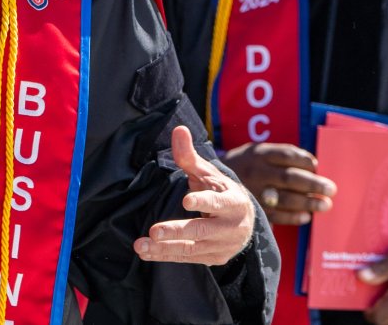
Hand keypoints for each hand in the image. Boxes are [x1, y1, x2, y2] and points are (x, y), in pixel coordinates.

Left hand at [135, 125, 256, 265]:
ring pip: (191, 248)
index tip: (186, 200)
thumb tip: (178, 129)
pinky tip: (146, 252)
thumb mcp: (209, 174)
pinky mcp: (213, 259)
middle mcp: (230, 226)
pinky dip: (165, 255)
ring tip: (141, 245)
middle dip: (177, 231)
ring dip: (164, 248)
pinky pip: (186, 258)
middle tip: (154, 231)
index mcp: (233, 202)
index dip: (203, 201)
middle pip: (202, 230)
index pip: (218, 201)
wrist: (245, 222)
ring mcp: (222, 245)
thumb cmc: (221, 192)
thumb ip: (190, 156)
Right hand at [222, 141, 335, 225]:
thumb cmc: (244, 165)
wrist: (210, 182)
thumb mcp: (256, 151)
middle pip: (290, 177)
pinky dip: (292, 217)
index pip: (287, 155)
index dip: (305, 161)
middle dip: (313, 184)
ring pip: (285, 197)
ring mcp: (254, 192)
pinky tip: (306, 217)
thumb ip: (279, 156)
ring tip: (325, 205)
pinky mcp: (252, 208)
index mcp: (259, 154)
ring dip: (308, 202)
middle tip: (331, 189)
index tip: (317, 166)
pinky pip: (275, 215)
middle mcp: (257, 172)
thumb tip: (311, 164)